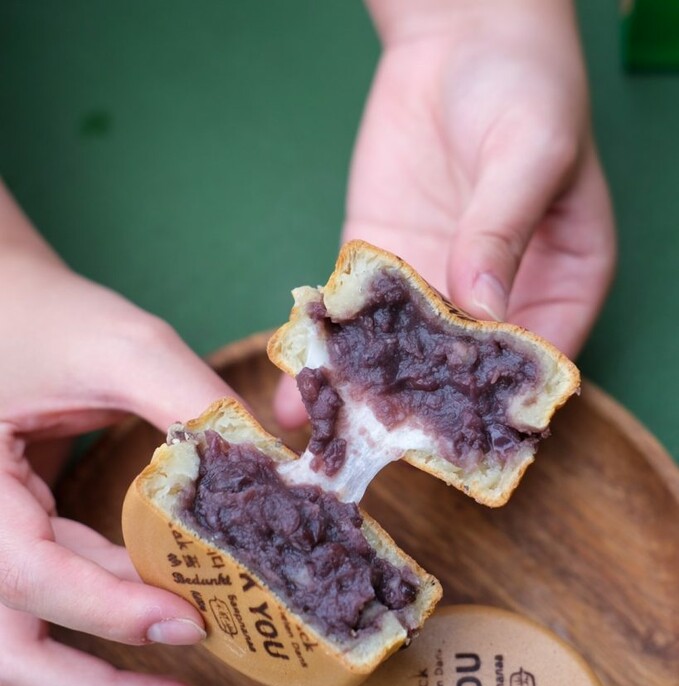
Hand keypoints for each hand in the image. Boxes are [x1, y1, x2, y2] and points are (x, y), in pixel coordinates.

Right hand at [0, 186, 233, 685]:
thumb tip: (282, 464)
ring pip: (6, 638)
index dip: (109, 607)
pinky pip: (19, 607)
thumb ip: (197, 405)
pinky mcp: (3, 534)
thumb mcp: (121, 347)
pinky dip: (46, 658)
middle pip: (2, 641)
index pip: (31, 569)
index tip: (190, 623)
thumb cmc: (44, 314)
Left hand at [275, 0, 614, 426]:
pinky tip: (296, 384)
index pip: (529, 358)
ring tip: (323, 432)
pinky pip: (355, 313)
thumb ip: (502, 231)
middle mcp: (494, 295)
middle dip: (418, 410)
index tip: (452, 433)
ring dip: (361, 391)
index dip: (495, 397)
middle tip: (374, 450)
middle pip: (459, 367)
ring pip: (399, 349)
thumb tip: (478, 304)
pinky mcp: (382, 261)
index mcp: (558, 283)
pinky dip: (327, 347)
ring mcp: (433, 282)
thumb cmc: (525, 87)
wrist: (459, 37)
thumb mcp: (528, 155)